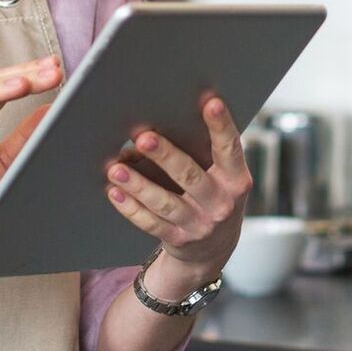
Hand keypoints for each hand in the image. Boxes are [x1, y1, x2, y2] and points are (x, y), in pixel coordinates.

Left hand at [104, 96, 249, 278]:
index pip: (230, 149)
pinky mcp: (178, 239)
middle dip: (165, 155)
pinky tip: (115, 192)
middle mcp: (221, 203)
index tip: (211, 102)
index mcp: (236, 180)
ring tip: (116, 168)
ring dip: (138, 184)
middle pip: (190, 176)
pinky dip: (131, 208)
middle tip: (143, 137)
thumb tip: (161, 127)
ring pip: (165, 202)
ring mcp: (199, 224)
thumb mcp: (224, 177)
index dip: (222, 126)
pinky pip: (150, 223)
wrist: (214, 248)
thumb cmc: (214, 195)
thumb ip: (206, 153)